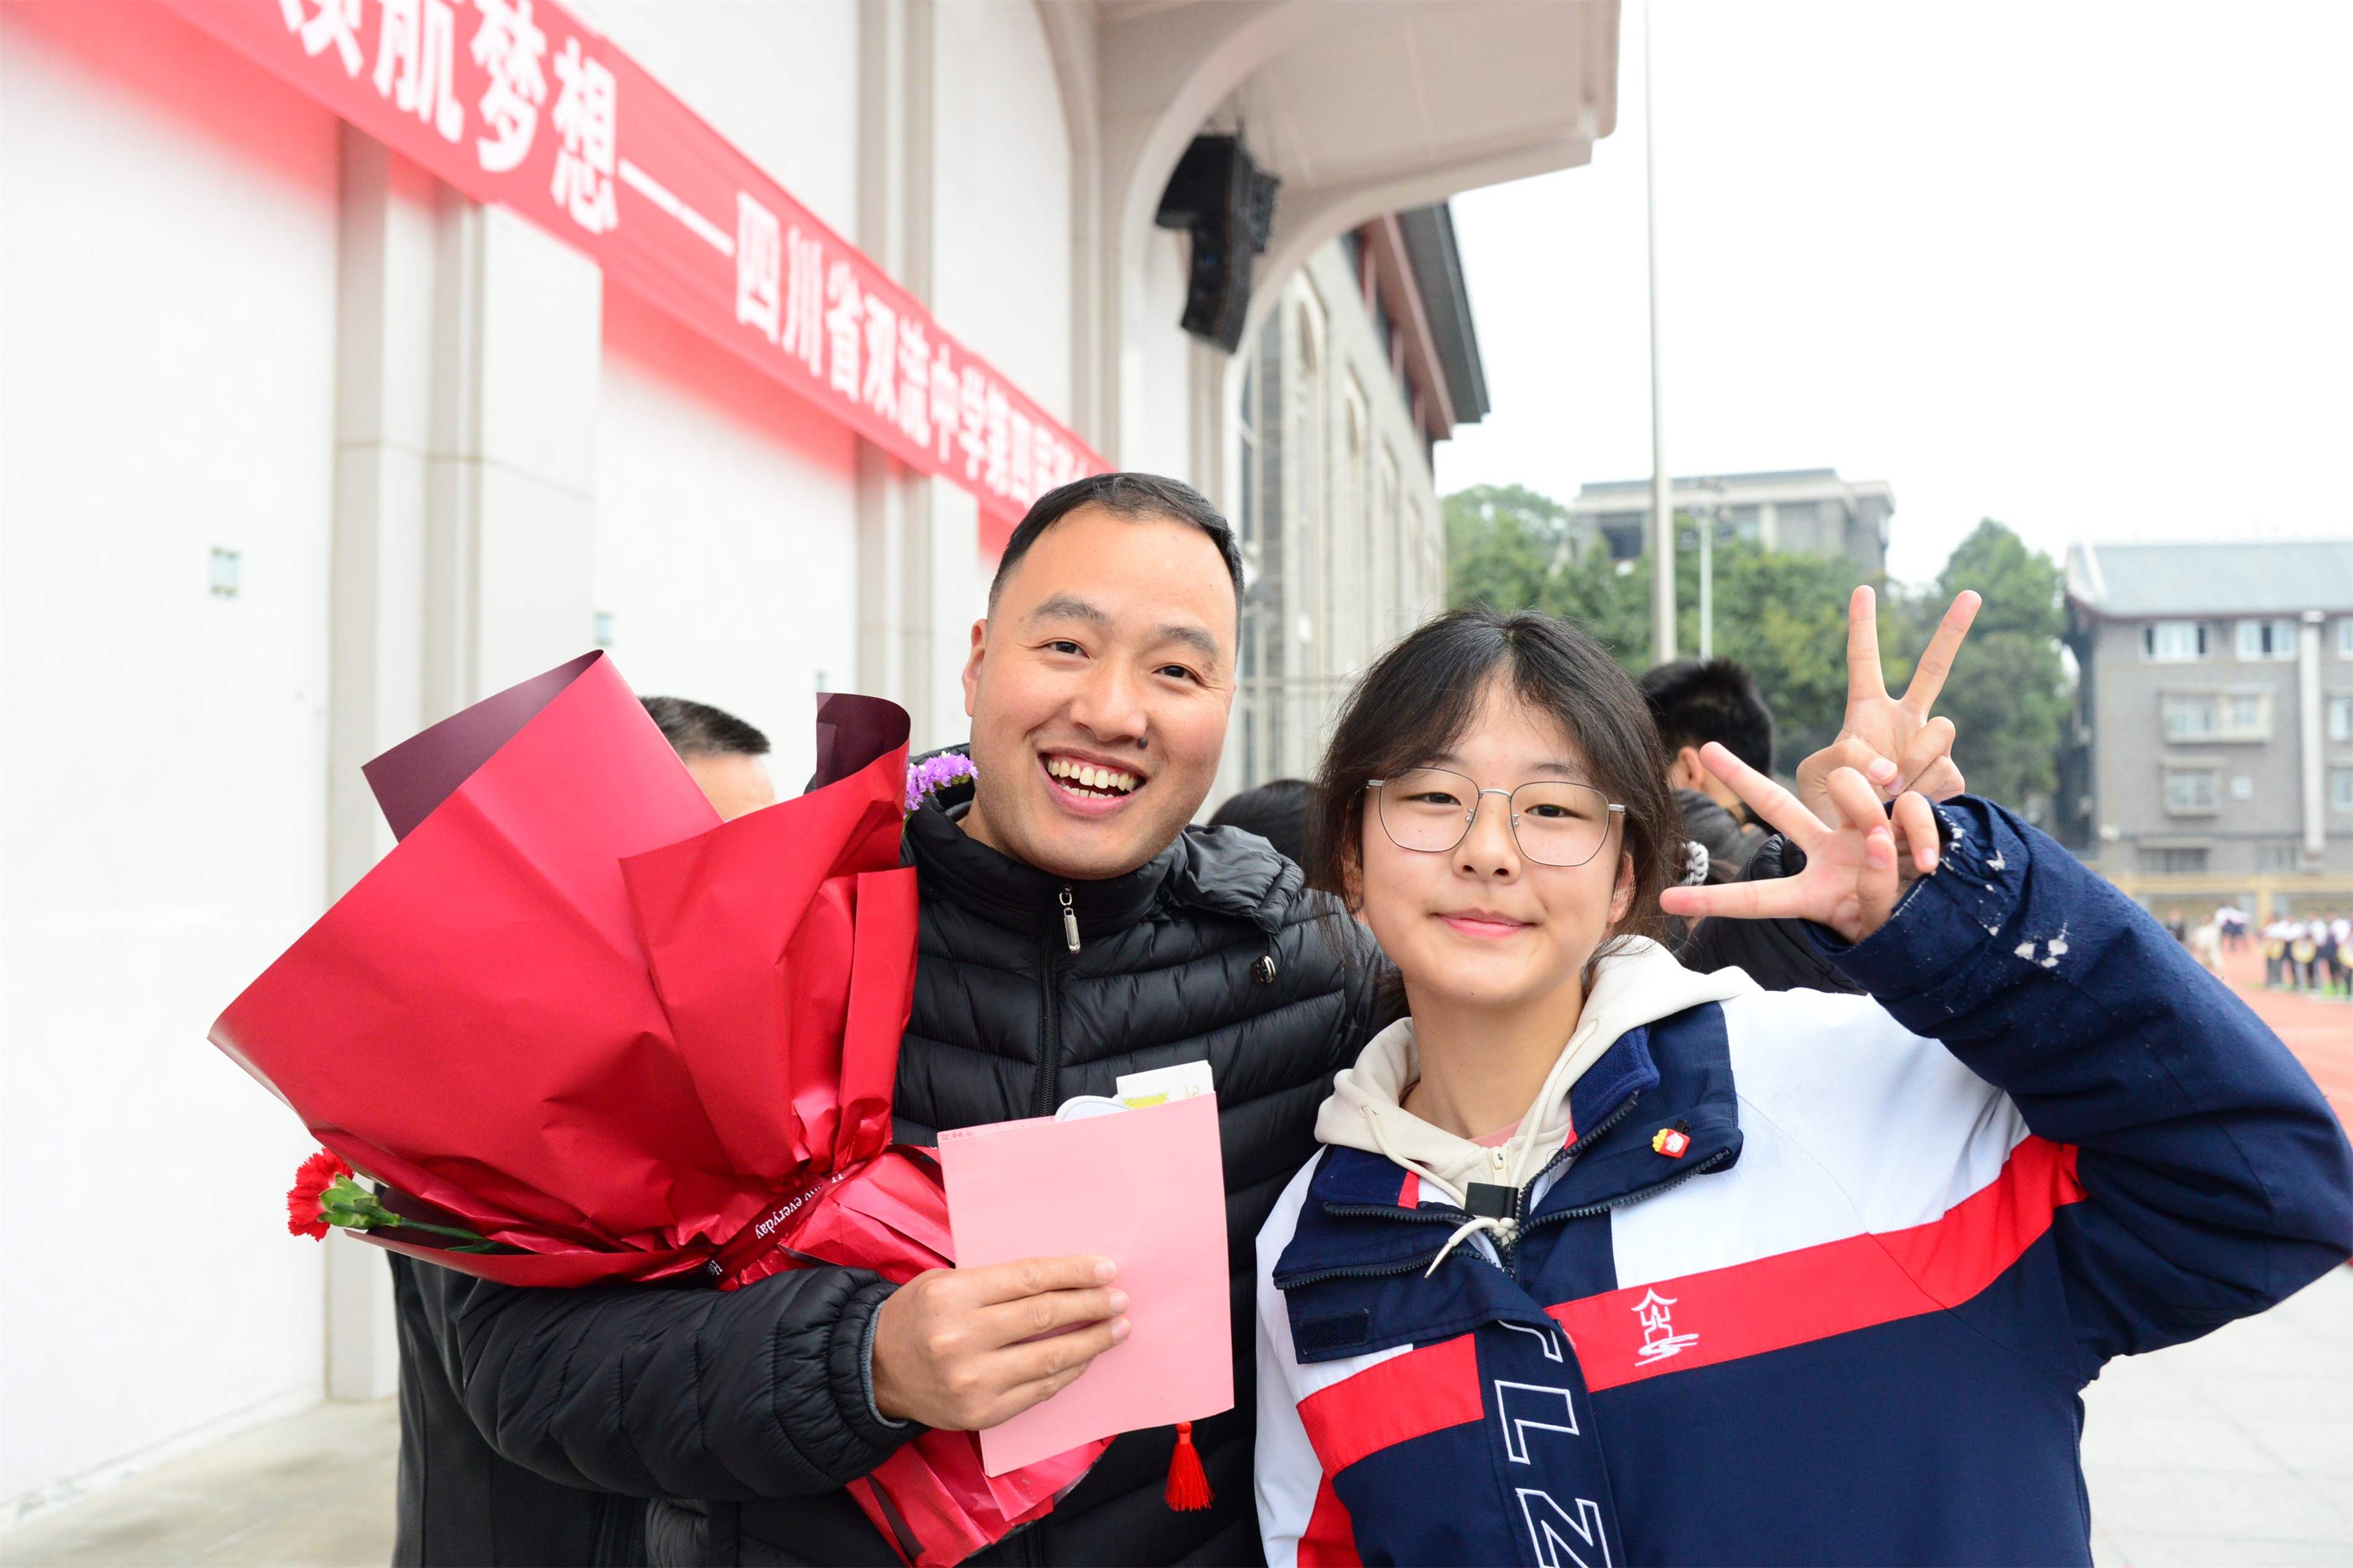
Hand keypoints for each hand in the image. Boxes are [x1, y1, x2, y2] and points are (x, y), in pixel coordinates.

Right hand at [869, 1254, 1129, 1429]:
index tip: (1107, 1269)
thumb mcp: (945, 1282)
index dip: (1074, 1273)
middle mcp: (962, 1338)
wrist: (874, 1371)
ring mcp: (973, 1380)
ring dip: (1092, 1341)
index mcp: (953, 1295)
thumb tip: (1063, 1278)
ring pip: (1049, 1357)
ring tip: (1117, 1328)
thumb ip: (997, 1281)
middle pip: (1044, 1316)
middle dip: (1091, 1305)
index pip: (1030, 1279)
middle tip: (1119, 1298)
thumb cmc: (917, 1316)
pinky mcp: (982, 1413)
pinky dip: (1068, 1371)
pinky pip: (1040, 1390)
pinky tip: (1086, 1357)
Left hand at [1661, 743, 1940, 944]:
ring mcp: (1861, 830)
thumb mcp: (1880, 927)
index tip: (1665, 901)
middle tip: (1705, 748)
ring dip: (1872, 813)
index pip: (1757, 899)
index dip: (1714, 901)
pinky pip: (1909, 807)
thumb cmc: (1905, 931)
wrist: (1951, 920)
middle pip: (1779, 807)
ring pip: (1851, 791)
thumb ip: (1872, 890)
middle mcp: (1828, 853)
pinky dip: (1922, 833)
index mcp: (1812, 893)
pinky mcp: (1902, 814)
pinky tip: (1929, 862)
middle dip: (1743, 777)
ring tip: (1901, 855)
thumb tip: (1873, 839)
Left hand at [1793, 586, 1979, 826]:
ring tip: (1887, 791)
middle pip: (1935, 669)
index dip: (1863, 627)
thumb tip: (1890, 767)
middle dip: (1953, 631)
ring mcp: (1931, 749)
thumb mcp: (1818, 775)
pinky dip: (1922, 793)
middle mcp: (1905, 722)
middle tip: (1971, 593)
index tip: (1863, 590)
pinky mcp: (1949, 779)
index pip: (1864, 662)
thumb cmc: (1830, 808)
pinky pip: (1945, 775)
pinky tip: (1906, 810)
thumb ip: (1844, 758)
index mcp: (1866, 712)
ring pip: (1941, 731)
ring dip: (1913, 760)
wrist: (1858, 851)